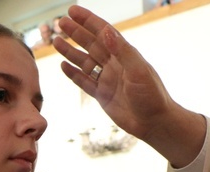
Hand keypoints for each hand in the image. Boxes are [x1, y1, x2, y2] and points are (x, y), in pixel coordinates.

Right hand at [54, 5, 205, 167]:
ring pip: (84, 61)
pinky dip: (73, 73)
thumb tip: (106, 32)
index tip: (73, 11)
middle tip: (60, 22)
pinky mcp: (102, 95)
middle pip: (91, 44)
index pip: (103, 32)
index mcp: (124, 54)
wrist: (154, 123)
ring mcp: (107, 79)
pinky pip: (84, 81)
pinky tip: (63, 65)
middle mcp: (114, 64)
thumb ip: (122, 51)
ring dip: (70, 51)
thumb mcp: (138, 71)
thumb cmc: (152, 96)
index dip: (88, 20)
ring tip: (56, 41)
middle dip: (76, 32)